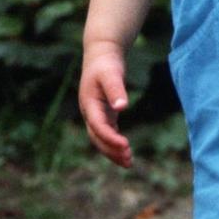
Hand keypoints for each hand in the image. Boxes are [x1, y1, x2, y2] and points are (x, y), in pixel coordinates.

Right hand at [79, 42, 132, 167]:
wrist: (101, 56)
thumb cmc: (106, 64)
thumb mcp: (112, 74)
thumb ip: (116, 89)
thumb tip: (122, 107)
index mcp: (89, 105)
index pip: (98, 126)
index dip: (110, 138)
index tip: (125, 146)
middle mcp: (89, 113)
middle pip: (97, 138)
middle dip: (111, 150)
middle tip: (129, 161)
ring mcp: (95, 115)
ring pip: (101, 139)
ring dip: (112, 151)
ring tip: (129, 163)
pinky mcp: (103, 114)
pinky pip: (107, 134)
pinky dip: (115, 144)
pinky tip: (125, 151)